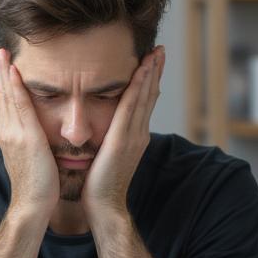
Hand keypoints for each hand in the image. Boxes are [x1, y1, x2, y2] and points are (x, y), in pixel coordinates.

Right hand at [0, 45, 59, 222]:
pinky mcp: (24, 137)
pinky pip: (19, 105)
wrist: (33, 206)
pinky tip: (13, 70)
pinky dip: (14, 86)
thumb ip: (33, 142)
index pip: (4, 101)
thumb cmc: (39, 187)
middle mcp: (8, 131)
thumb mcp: (34, 158)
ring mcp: (13, 133)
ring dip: (2, 71)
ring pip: (6, 96)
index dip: (0, 80)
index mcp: (11, 134)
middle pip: (0, 94)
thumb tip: (39, 134)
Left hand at [82, 46, 164, 223]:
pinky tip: (141, 71)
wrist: (103, 207)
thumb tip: (103, 131)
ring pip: (144, 98)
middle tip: (158, 49)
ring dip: (149, 74)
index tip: (150, 61)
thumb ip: (109, 141)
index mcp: (133, 137)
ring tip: (154, 53)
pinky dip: (138, 88)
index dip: (148, 82)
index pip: (143, 103)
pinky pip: (131, 108)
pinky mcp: (123, 141)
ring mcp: (133, 137)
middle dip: (154, 72)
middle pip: (149, 96)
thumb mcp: (106, 157)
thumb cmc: (99, 186)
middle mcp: (138, 134)